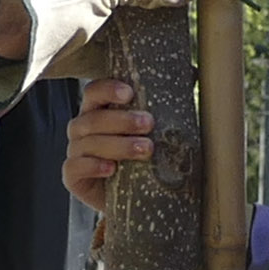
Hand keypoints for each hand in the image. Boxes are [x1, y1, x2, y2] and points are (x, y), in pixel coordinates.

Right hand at [61, 73, 159, 214]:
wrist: (135, 196)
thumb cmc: (143, 157)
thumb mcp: (154, 130)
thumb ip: (166, 103)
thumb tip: (196, 73)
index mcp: (98, 110)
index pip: (94, 91)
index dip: (108, 89)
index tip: (130, 93)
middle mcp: (82, 128)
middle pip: (93, 118)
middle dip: (122, 120)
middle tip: (149, 124)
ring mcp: (75, 152)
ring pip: (88, 143)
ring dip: (118, 145)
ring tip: (145, 149)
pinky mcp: (72, 176)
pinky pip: (75, 167)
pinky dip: (93, 166)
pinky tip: (111, 169)